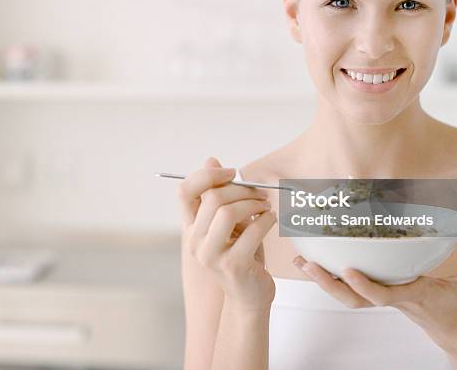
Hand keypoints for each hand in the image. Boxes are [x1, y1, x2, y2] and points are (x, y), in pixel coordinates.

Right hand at [178, 157, 276, 309]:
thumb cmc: (241, 255)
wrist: (249, 296)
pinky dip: (266, 220)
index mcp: (191, 228)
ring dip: (253, 203)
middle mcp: (195, 242)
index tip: (231, 172)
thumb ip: (219, 195)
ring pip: (227, 212)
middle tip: (260, 193)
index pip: (185, 191)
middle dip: (241, 190)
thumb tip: (211, 160)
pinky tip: (271, 220)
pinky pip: (252, 230)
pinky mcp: (233, 266)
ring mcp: (212, 256)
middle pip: (212, 198)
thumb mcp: (228, 224)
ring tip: (266, 207)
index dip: (207, 175)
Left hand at [293, 231, 456, 351]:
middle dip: (329, 284)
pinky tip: (314, 264)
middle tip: (309, 265)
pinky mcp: (377, 292)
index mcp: (410, 297)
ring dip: (322, 281)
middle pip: (353, 300)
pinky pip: (349, 289)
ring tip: (302, 263)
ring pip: (346, 296)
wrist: (453, 329)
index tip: (348, 271)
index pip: (383, 296)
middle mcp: (390, 298)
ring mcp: (381, 296)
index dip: (364, 286)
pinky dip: (330, 278)